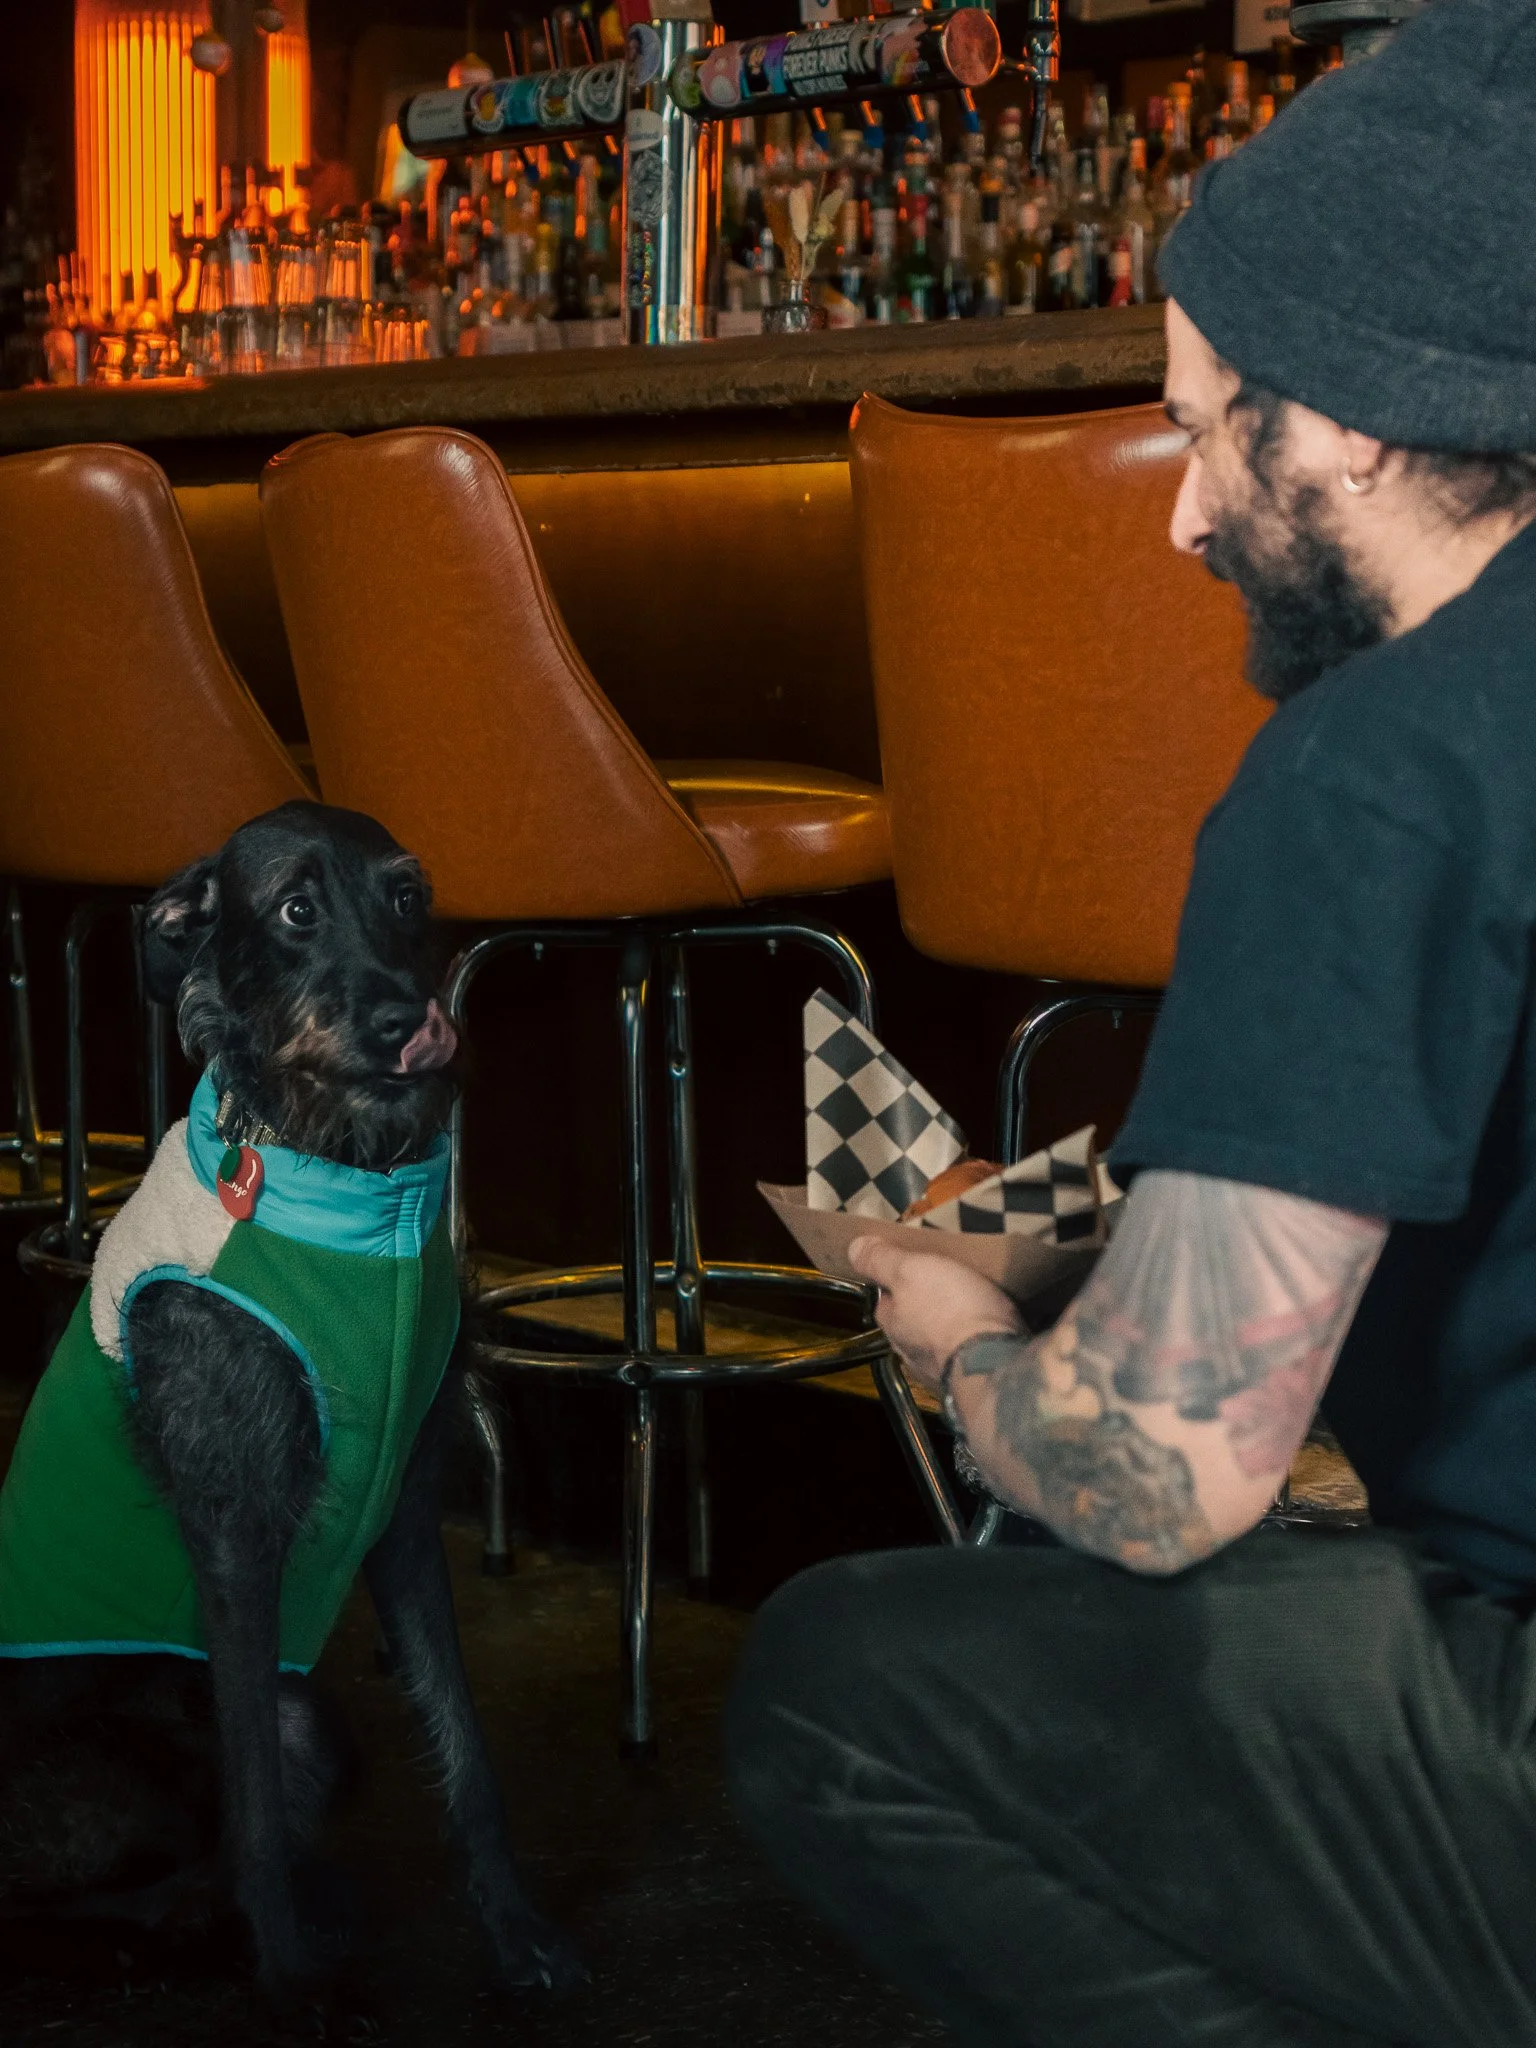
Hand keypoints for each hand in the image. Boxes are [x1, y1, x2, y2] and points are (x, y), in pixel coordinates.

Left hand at [849, 1236, 1021, 1389]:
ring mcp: (940, 1370)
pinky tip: (988, 1332)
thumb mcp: (909, 1271)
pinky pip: (966, 1356)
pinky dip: (973, 1344)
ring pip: (938, 1343)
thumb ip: (881, 1261)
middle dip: (924, 1309)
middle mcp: (912, 1353)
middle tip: (945, 1286)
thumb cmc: (950, 1312)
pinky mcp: (970, 1379)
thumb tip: (853, 1249)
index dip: (895, 1286)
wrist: (993, 1360)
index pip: (884, 1303)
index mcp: (894, 1325)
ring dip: (950, 1329)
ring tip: (972, 1306)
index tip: (909, 1271)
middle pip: (911, 1325)